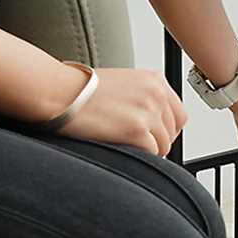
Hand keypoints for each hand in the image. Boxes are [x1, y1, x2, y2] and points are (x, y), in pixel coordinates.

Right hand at [60, 68, 186, 155]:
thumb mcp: (124, 84)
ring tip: (124, 144)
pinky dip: (138, 156)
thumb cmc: (81, 90)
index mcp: (156, 81)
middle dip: (157, 142)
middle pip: (173, 132)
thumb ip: (145, 100)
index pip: (179, 115)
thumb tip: (157, 125)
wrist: (58, 91)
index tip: (154, 137)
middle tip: (136, 145)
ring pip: (164, 145)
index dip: (167, 130)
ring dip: (147, 150)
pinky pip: (151, 153)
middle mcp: (156, 94)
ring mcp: (148, 111)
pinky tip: (121, 147)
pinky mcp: (137, 129)